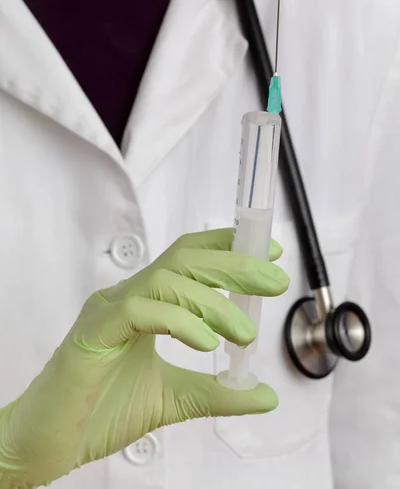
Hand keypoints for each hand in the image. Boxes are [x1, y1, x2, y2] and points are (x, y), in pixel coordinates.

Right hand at [0, 229, 288, 487]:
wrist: (51, 442)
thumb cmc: (102, 412)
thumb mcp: (175, 399)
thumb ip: (218, 393)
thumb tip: (266, 394)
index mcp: (145, 303)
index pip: (188, 259)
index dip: (227, 248)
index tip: (268, 253)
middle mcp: (127, 297)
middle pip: (184, 261)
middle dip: (233, 265)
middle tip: (274, 280)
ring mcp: (108, 310)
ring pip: (166, 280)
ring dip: (213, 302)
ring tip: (245, 333)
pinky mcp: (94, 332)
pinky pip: (140, 310)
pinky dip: (178, 321)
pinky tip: (206, 342)